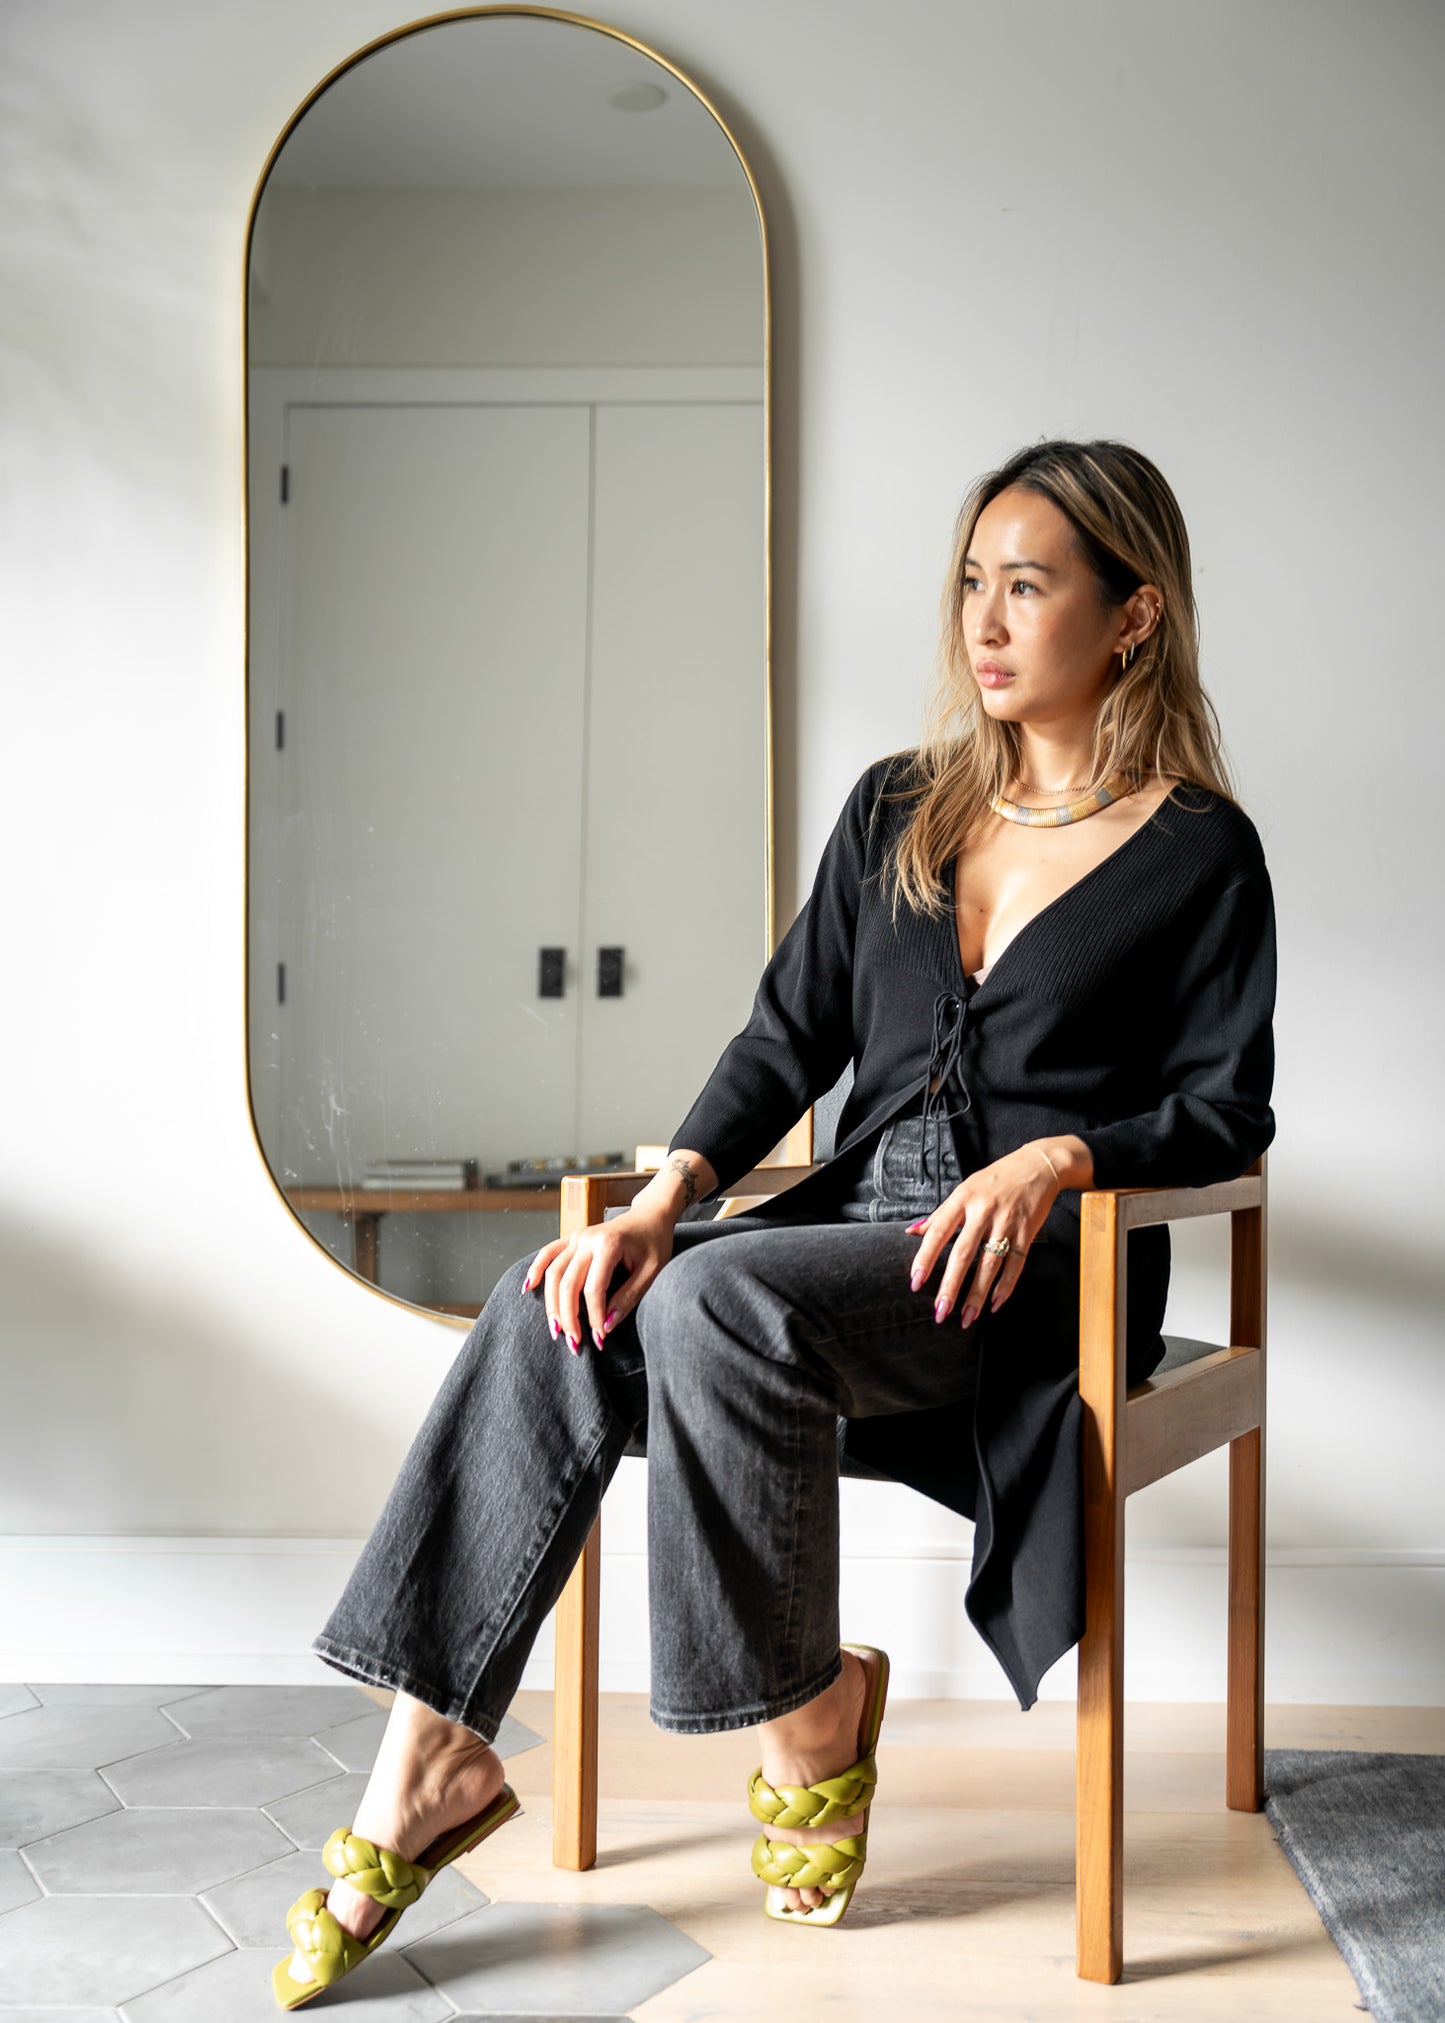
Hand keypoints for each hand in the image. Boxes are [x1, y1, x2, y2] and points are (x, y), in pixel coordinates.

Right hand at [520, 1203, 676, 1353]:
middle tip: (574, 1344)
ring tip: (556, 1330)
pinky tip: (528, 1289)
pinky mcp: (571, 1238)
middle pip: (568, 1284)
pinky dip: (535, 1270)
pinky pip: (547, 1253)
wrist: (650, 1215)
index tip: (600, 1339)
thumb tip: (607, 1325)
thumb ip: (629, 1297)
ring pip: (553, 1273)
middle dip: (569, 1317)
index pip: (594, 1289)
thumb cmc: (654, 1242)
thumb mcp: (652, 1272)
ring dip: (551, 1304)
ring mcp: (576, 1237)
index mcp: (609, 1244)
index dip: (595, 1317)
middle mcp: (587, 1239)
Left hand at [906, 1141, 1065, 1326]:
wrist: (1038, 1165)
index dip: (925, 1258)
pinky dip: (1006, 1286)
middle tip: (940, 1312)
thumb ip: (940, 1214)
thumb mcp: (964, 1189)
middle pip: (963, 1254)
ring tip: (967, 1317)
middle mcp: (983, 1210)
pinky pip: (1016, 1264)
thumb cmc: (996, 1179)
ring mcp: (1007, 1221)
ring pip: (990, 1264)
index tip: (915, 1283)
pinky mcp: (1027, 1230)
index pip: (939, 1233)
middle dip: (951, 1286)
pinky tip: (995, 1304)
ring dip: (978, 1294)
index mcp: (962, 1199)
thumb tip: (912, 1231)